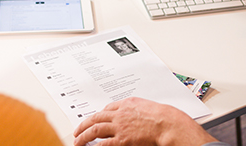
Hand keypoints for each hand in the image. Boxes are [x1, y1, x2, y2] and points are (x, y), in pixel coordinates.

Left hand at [73, 97, 217, 145]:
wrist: (168, 124)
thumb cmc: (163, 116)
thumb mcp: (147, 105)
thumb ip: (137, 108)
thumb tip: (134, 114)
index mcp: (126, 103)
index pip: (107, 108)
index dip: (98, 115)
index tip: (94, 119)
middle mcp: (119, 114)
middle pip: (96, 118)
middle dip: (84, 125)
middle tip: (77, 131)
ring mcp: (119, 127)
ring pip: (94, 130)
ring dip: (83, 136)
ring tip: (78, 141)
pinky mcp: (121, 140)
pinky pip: (103, 143)